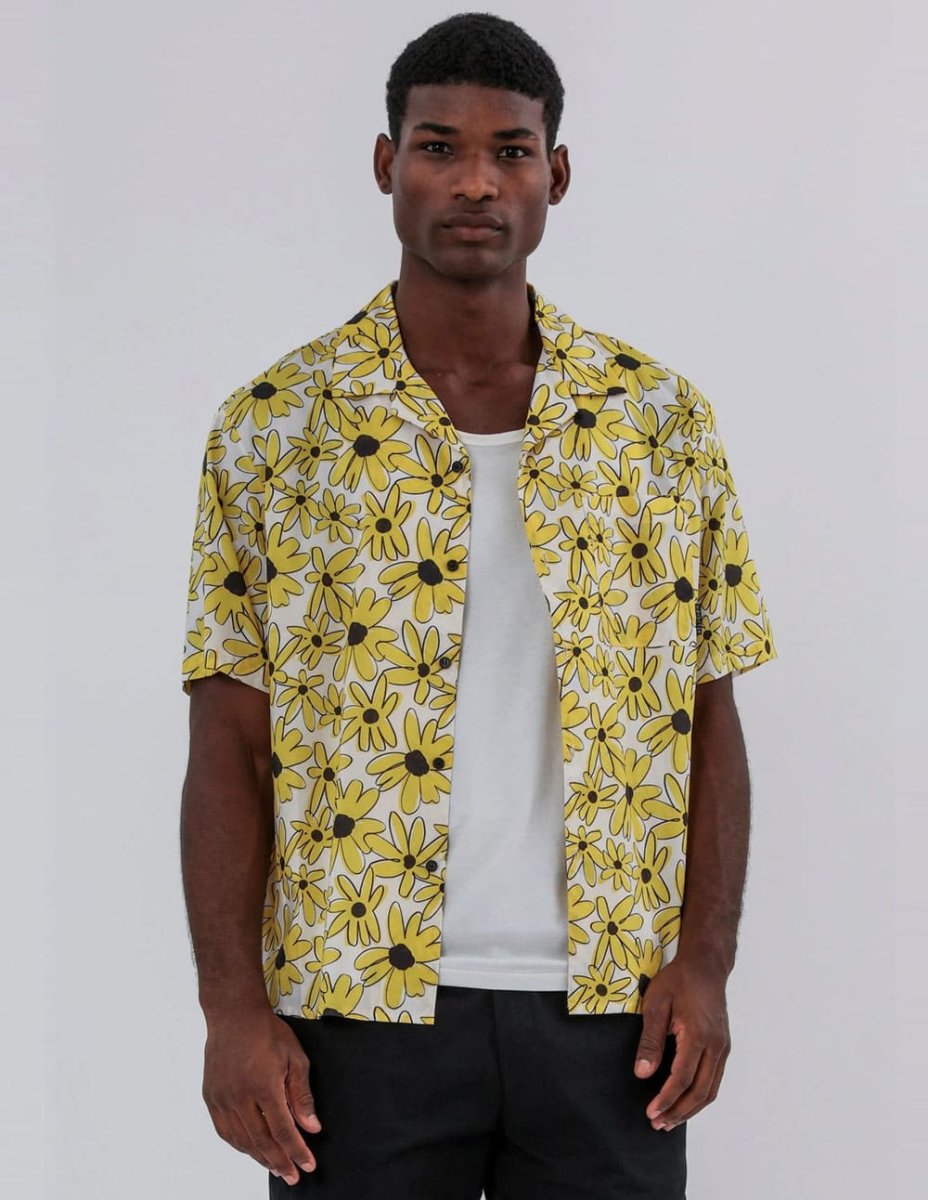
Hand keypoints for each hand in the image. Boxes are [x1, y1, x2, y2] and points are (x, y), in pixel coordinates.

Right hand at [202, 1007, 321, 1184]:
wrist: (234, 1015)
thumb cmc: (268, 1033)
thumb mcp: (295, 1058)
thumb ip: (301, 1095)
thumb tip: (311, 1127)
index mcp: (264, 1086)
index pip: (283, 1130)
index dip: (297, 1151)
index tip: (308, 1165)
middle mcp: (240, 1097)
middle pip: (261, 1141)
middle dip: (280, 1161)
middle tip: (293, 1175)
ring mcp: (222, 1099)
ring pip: (241, 1140)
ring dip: (259, 1157)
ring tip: (275, 1167)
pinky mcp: (211, 1097)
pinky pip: (224, 1131)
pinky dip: (239, 1145)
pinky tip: (250, 1150)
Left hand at [632, 955, 731, 1131]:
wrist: (705, 966)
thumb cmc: (678, 981)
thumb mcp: (656, 1005)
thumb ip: (650, 1041)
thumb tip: (642, 1074)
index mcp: (698, 1036)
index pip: (682, 1078)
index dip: (666, 1099)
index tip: (651, 1113)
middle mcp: (715, 1046)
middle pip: (700, 1091)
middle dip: (679, 1111)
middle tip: (658, 1124)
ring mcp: (723, 1047)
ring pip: (711, 1089)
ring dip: (691, 1108)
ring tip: (671, 1120)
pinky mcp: (723, 1046)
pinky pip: (715, 1079)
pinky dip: (701, 1096)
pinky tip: (686, 1101)